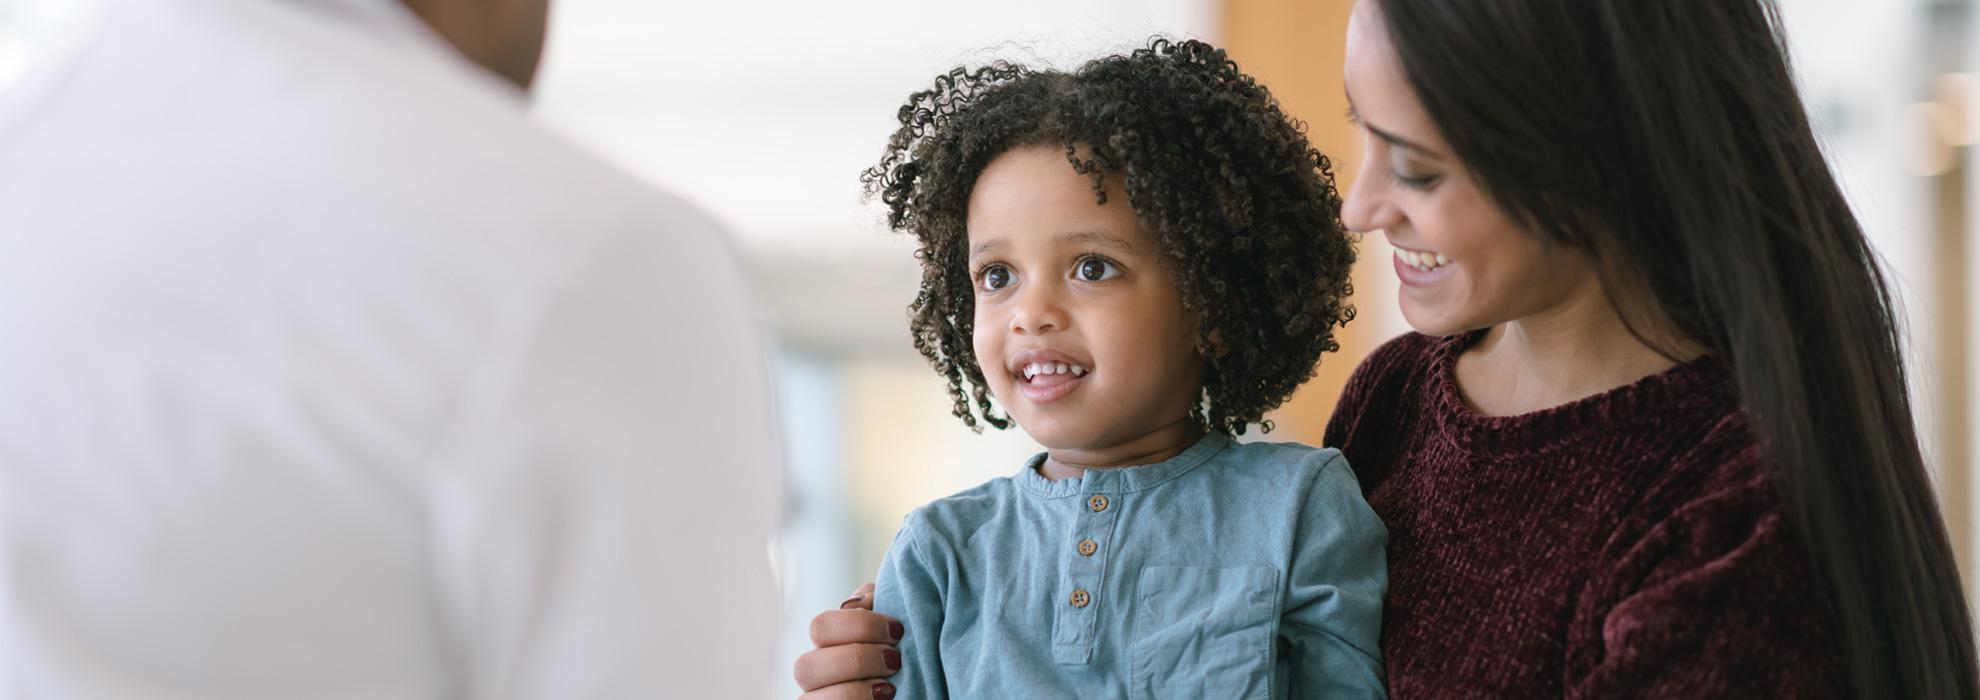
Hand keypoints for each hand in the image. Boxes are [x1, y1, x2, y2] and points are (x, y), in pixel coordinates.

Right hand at [795, 583, 903, 699]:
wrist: (915, 680)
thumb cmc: (901, 645)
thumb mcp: (890, 619)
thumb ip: (875, 600)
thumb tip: (855, 603)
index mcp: (826, 642)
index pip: (820, 627)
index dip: (860, 625)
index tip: (897, 630)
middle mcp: (815, 672)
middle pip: (806, 665)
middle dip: (857, 660)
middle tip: (894, 661)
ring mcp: (818, 698)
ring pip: (809, 699)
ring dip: (854, 691)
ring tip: (890, 688)